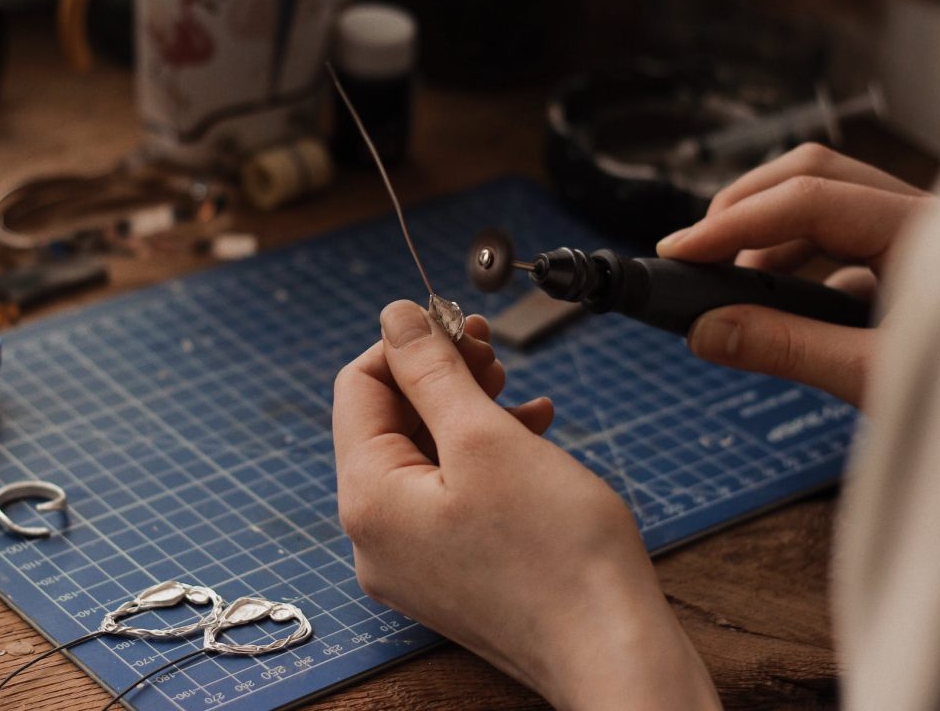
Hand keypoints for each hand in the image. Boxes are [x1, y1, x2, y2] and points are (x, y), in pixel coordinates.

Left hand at [333, 300, 719, 710]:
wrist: (611, 651)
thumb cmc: (557, 552)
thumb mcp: (486, 437)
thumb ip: (431, 371)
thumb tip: (394, 319)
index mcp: (368, 499)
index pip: (358, 388)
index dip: (405, 345)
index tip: (456, 323)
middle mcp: (376, 536)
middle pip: (389, 423)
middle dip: (439, 377)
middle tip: (490, 351)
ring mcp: (412, 561)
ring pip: (424, 456)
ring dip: (466, 411)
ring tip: (515, 391)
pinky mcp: (450, 572)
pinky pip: (450, 495)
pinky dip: (483, 456)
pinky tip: (529, 434)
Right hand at [656, 143, 931, 406]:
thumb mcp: (880, 378)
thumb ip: (790, 350)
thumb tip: (708, 331)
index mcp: (923, 235)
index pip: (808, 199)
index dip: (733, 224)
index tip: (679, 253)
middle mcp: (922, 217)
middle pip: (813, 174)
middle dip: (745, 209)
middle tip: (697, 254)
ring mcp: (919, 234)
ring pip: (827, 201)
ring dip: (770, 237)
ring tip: (736, 290)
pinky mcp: (914, 260)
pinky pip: (846, 237)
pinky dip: (802, 261)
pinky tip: (786, 303)